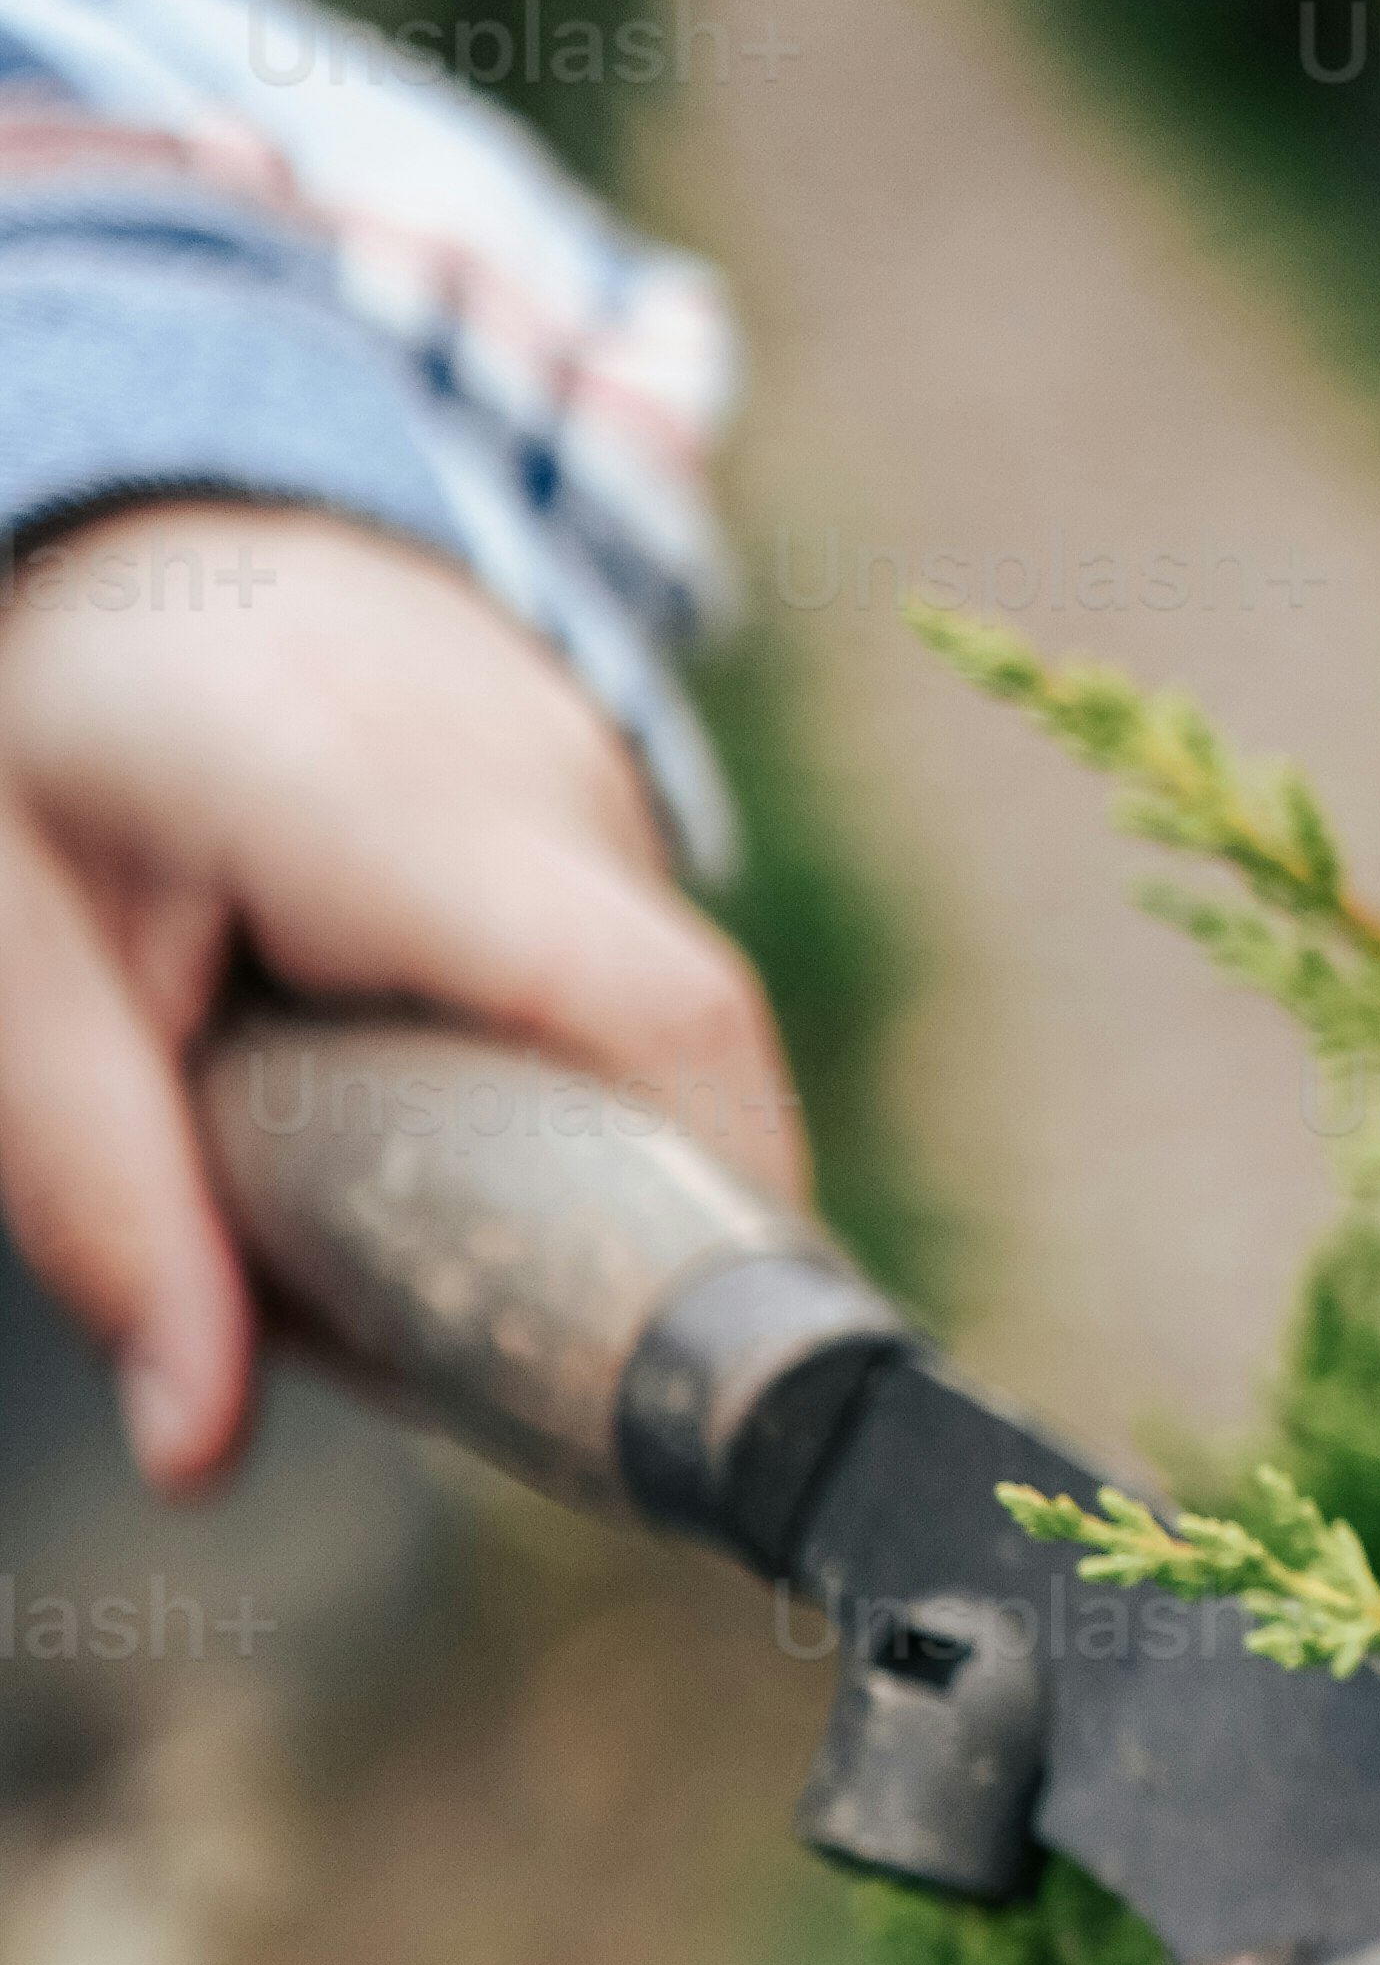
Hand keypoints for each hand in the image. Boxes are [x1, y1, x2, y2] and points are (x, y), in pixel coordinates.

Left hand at [0, 501, 807, 1489]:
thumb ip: (101, 1194)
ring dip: (553, 1159)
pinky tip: (401, 1080)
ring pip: (656, 1047)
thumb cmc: (36, 731)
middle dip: (600, 1238)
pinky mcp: (611, 797)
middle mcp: (529, 764)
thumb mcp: (9, 954)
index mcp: (369, 794)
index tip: (675, 1373)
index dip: (723, 1204)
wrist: (102, 514)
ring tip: (373, 1167)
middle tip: (438, 1319)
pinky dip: (543, 1084)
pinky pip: (625, 996)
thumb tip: (195, 1451)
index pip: (657, 1015)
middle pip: (685, 1067)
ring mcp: (594, 766)